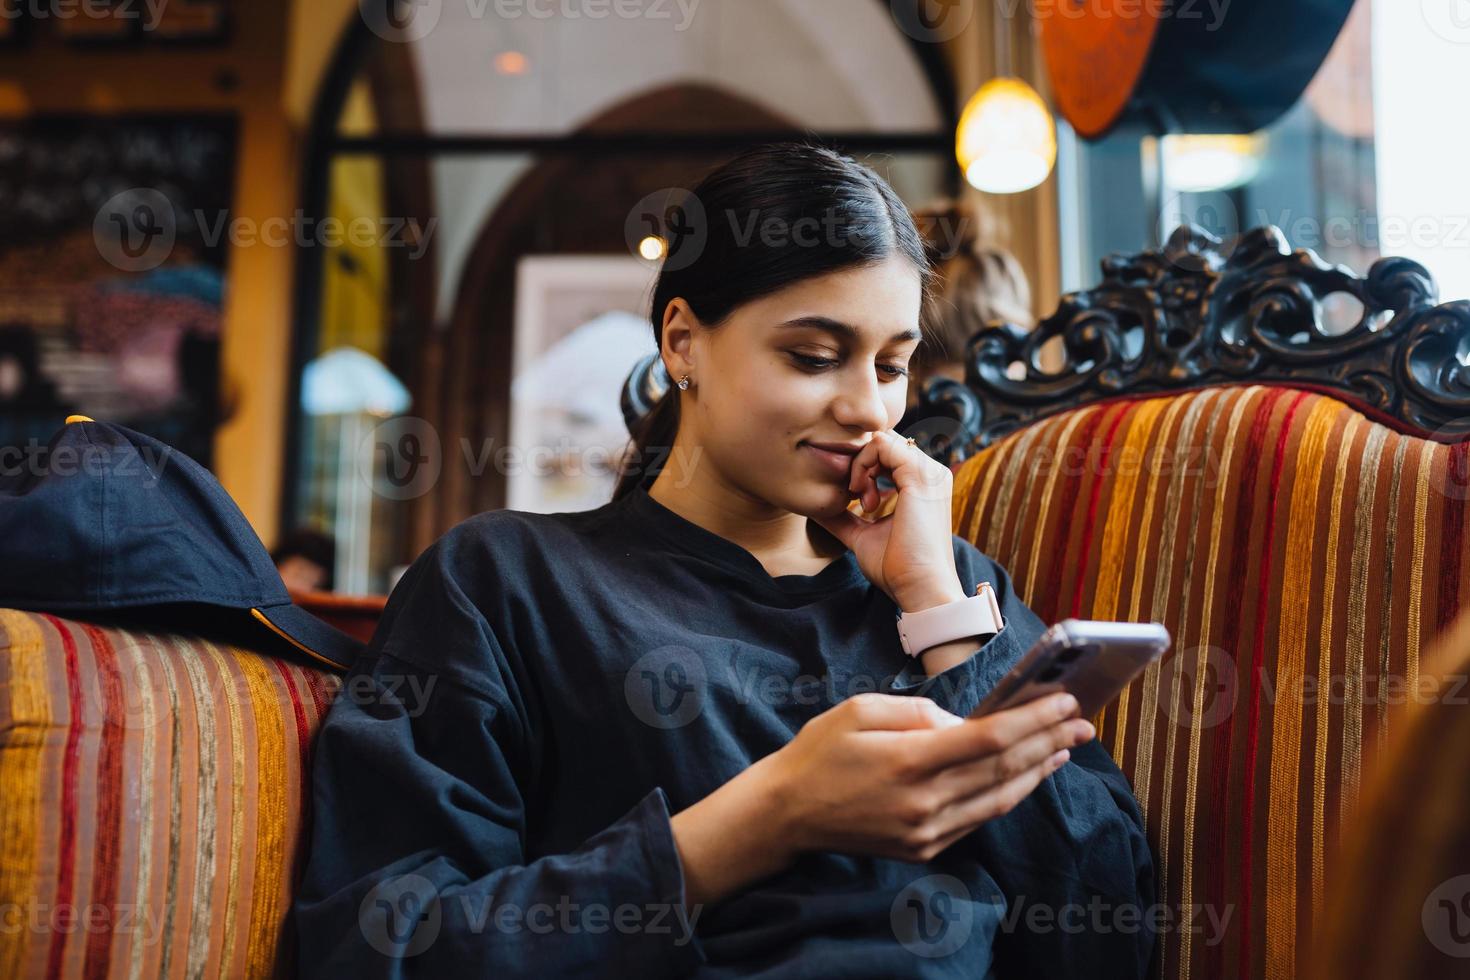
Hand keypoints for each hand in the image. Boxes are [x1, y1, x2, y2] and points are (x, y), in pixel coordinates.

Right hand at [767, 691, 1093, 862]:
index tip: (1063, 700)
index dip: (1033, 719)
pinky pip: (978, 818)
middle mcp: (924, 802)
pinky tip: (1025, 775)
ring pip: (1000, 798)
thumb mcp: (862, 709)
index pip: (989, 738)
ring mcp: (926, 832)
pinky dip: (1009, 794)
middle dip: (1050, 740)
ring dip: (1039, 770)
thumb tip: (966, 724)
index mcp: (909, 761)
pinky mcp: (924, 848)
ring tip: (1065, 746)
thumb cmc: (822, 750)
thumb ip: (919, 712)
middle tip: (1082, 721)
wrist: (788, 813)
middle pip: (1004, 768)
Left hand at [809, 429, 964, 611]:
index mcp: (922, 483)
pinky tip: (860, 492)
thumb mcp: (863, 535)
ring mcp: (929, 471)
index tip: (851, 497)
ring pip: (881, 438)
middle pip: (883, 440)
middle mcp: (930, 472)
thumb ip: (842, 518)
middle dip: (858, 461)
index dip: (861, 465)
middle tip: (851, 495)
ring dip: (859, 463)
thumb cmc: (896, 568)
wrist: (919, 588)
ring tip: (857, 497)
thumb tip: (813, 507)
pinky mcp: (920, 475)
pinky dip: (863, 463)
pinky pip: (883, 444)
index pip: (886, 451)